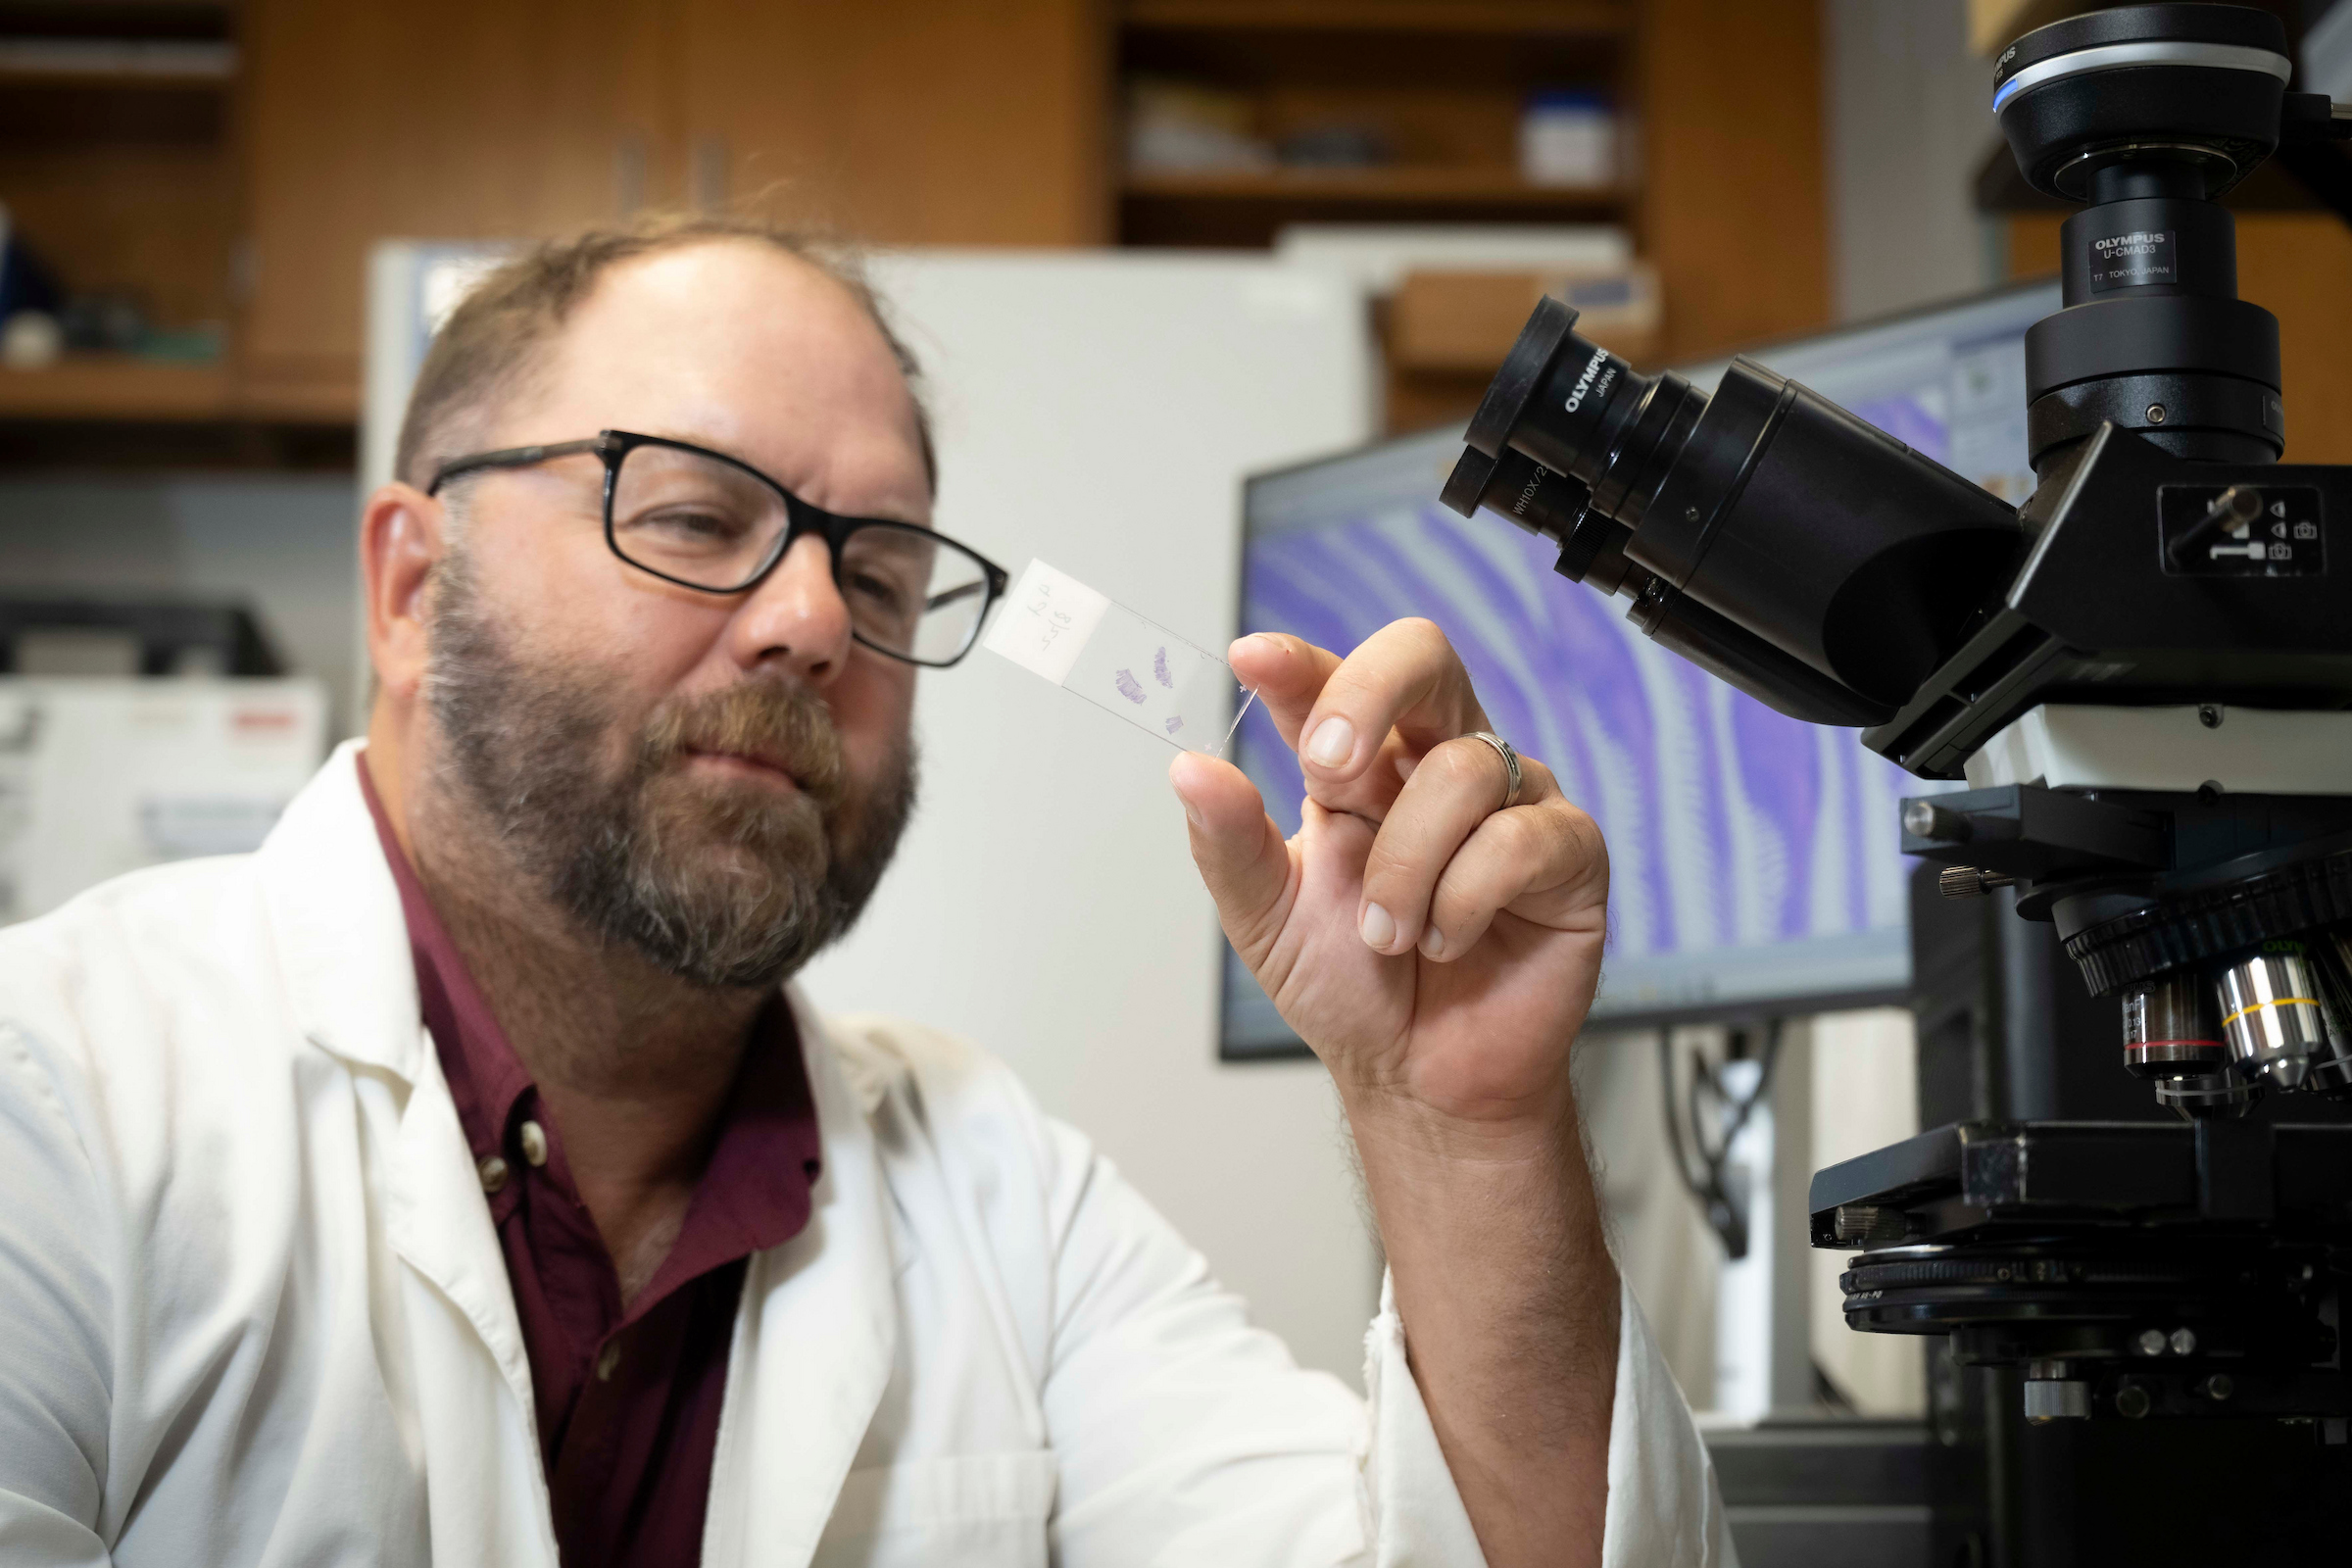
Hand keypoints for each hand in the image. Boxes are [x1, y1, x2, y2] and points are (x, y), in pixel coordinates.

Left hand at [1169, 622, 1609, 1130]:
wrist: (1419, 1078)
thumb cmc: (1352, 990)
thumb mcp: (1267, 918)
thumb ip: (1229, 840)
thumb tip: (1189, 767)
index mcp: (1363, 763)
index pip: (1334, 679)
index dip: (1298, 661)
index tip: (1251, 660)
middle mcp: (1438, 762)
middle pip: (1424, 657)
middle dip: (1367, 697)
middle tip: (1324, 769)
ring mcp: (1510, 799)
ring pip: (1461, 770)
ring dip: (1405, 867)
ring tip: (1386, 935)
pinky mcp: (1568, 851)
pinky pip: (1518, 838)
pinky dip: (1463, 901)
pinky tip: (1447, 942)